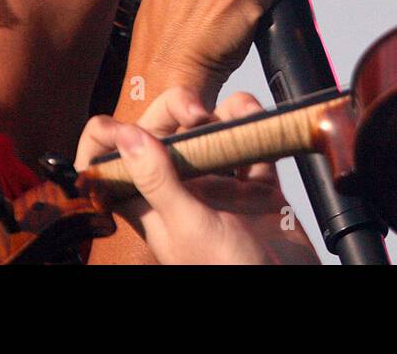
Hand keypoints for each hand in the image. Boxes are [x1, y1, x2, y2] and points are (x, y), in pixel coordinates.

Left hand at [76, 86, 318, 264]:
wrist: (288, 286)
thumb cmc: (230, 271)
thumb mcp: (187, 225)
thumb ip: (157, 180)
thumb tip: (125, 135)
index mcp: (150, 205)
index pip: (110, 166)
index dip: (108, 141)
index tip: (121, 125)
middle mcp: (180, 190)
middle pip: (164, 133)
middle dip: (177, 109)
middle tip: (197, 113)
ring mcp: (219, 187)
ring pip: (211, 132)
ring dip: (225, 112)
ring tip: (238, 114)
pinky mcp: (255, 187)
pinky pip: (250, 144)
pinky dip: (255, 125)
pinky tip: (258, 123)